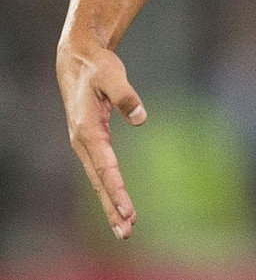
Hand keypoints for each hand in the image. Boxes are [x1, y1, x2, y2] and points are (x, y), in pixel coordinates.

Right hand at [57, 44, 146, 238]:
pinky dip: (110, 190)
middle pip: (99, 182)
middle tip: (126, 232)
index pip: (105, 166)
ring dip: (111, 205)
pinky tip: (119, 205)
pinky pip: (101, 172)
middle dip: (113, 208)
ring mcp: (85, 144)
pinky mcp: (91, 142)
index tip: (127, 209)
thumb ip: (126, 95)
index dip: (116, 189)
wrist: (77, 61)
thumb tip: (140, 118)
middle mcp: (83, 142)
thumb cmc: (97, 67)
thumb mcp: (112, 74)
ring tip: (125, 229)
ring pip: (99, 181)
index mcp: (86, 130)